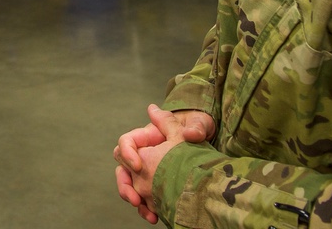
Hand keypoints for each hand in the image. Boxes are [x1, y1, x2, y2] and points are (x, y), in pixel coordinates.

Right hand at [114, 105, 214, 222]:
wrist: (208, 148)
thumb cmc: (199, 128)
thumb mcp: (196, 124)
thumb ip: (188, 124)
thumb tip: (163, 115)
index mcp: (148, 137)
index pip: (126, 142)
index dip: (128, 153)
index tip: (139, 165)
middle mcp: (144, 154)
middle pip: (122, 167)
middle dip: (125, 183)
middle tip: (135, 197)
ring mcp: (148, 171)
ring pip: (130, 185)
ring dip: (133, 198)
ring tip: (144, 209)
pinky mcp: (154, 186)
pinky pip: (143, 198)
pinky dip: (145, 209)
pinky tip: (154, 217)